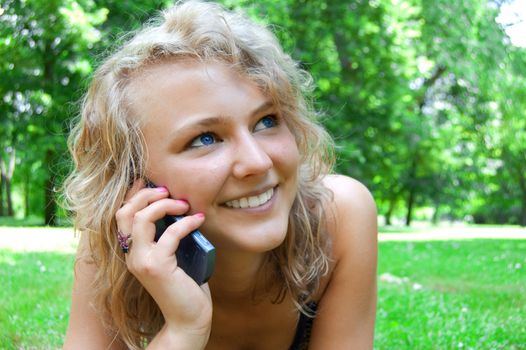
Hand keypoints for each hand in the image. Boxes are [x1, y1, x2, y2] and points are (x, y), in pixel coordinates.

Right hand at [115, 179, 211, 342]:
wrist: (187, 318)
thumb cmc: (185, 286)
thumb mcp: (174, 256)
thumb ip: (168, 236)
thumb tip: (179, 208)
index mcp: (132, 251)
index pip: (122, 215)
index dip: (133, 194)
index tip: (149, 180)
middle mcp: (131, 255)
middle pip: (125, 212)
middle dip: (145, 194)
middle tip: (167, 191)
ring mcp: (141, 261)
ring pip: (141, 218)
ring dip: (164, 205)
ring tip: (183, 204)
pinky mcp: (157, 266)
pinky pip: (170, 234)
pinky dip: (186, 223)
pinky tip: (199, 220)